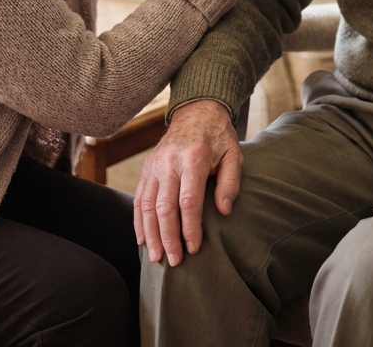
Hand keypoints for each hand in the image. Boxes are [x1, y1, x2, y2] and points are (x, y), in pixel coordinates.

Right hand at [134, 99, 241, 266]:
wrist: (196, 112)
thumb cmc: (218, 137)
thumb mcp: (234, 155)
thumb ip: (230, 183)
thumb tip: (224, 212)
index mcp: (193, 158)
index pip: (188, 201)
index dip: (190, 227)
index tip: (194, 248)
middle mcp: (169, 162)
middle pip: (164, 207)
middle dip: (168, 237)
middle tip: (174, 262)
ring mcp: (154, 165)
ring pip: (148, 205)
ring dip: (151, 234)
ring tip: (156, 257)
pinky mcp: (146, 168)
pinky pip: (139, 197)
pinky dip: (139, 220)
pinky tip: (142, 239)